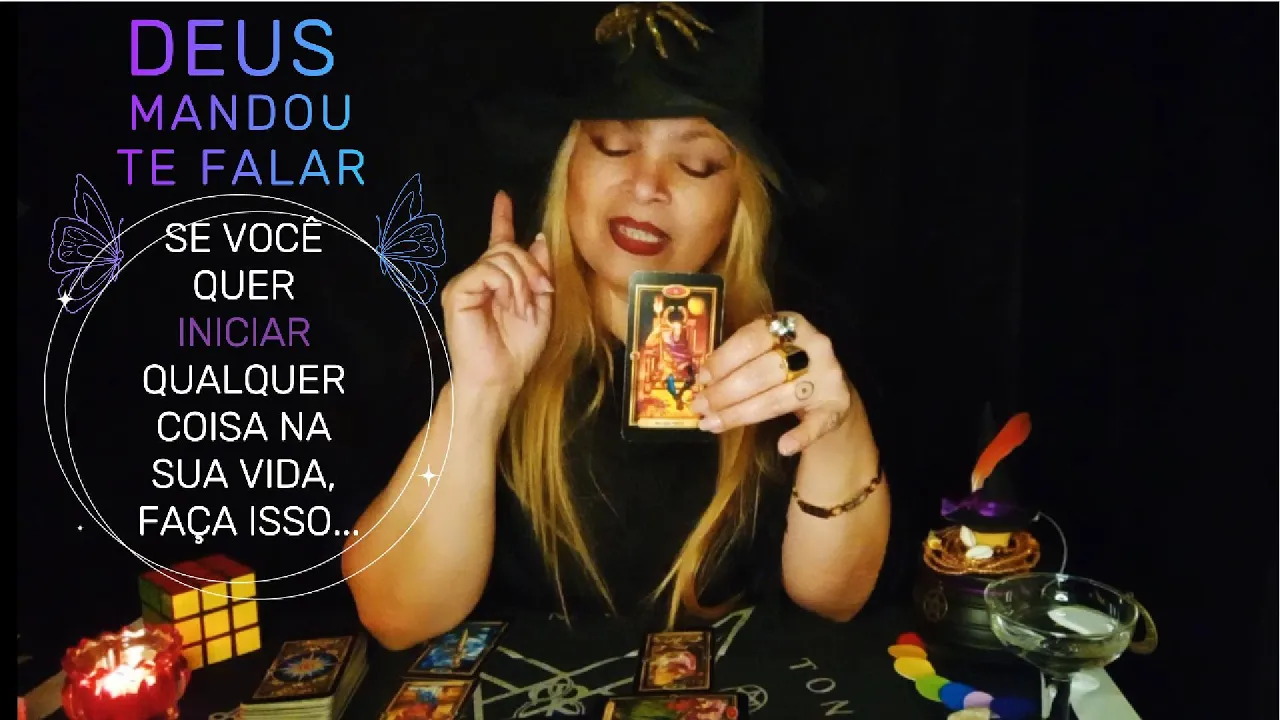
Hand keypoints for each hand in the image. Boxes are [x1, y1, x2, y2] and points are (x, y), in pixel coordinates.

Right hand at [441, 190, 553, 402]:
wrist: (501, 377)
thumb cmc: (519, 349)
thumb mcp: (541, 306)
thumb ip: (540, 273)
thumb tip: (538, 238)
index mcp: (498, 280)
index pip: (499, 241)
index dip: (502, 218)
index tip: (503, 197)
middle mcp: (478, 278)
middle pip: (508, 247)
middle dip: (532, 267)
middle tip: (541, 292)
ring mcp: (466, 283)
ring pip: (501, 257)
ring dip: (523, 281)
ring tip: (524, 308)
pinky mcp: (457, 291)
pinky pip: (488, 270)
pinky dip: (508, 286)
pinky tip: (511, 305)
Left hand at [691, 313, 855, 455]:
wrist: (832, 389)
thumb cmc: (788, 366)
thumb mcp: (769, 349)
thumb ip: (741, 357)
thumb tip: (703, 379)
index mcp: (792, 323)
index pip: (751, 339)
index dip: (723, 360)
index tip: (702, 379)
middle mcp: (814, 346)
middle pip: (761, 372)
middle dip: (725, 392)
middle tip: (700, 407)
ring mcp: (828, 376)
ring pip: (778, 399)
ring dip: (741, 414)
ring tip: (712, 424)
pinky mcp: (837, 405)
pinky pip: (816, 424)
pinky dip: (800, 436)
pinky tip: (783, 446)